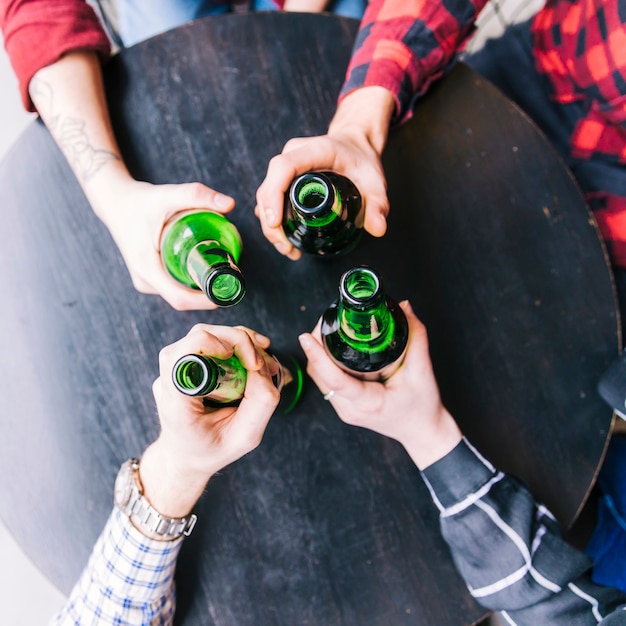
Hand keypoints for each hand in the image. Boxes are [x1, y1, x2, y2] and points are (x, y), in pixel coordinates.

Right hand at [92, 174, 235, 309]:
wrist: (116, 202)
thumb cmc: (141, 201)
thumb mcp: (168, 195)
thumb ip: (197, 195)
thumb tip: (230, 204)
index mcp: (145, 266)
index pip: (179, 298)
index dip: (205, 301)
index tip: (226, 293)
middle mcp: (144, 280)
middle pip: (182, 299)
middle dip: (208, 293)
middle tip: (231, 279)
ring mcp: (145, 282)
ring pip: (178, 294)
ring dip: (200, 289)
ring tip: (222, 275)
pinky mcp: (148, 279)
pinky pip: (173, 289)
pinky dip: (190, 285)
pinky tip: (206, 273)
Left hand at [140, 324, 279, 516]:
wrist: (185, 457)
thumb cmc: (211, 450)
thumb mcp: (245, 437)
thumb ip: (261, 404)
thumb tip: (264, 368)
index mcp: (176, 403)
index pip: (183, 354)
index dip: (215, 345)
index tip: (246, 363)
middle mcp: (168, 380)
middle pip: (199, 336)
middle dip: (237, 340)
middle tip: (261, 364)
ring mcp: (173, 369)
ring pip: (206, 333)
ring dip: (239, 341)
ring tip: (261, 363)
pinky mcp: (184, 363)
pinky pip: (208, 341)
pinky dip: (234, 344)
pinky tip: (251, 359)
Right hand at [255, 87, 394, 259]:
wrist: (356, 146)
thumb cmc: (361, 160)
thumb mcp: (375, 182)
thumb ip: (378, 205)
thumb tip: (378, 229)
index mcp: (315, 150)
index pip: (283, 168)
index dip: (274, 195)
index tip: (275, 222)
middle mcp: (295, 154)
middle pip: (269, 186)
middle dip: (271, 221)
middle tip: (285, 247)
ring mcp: (286, 163)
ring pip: (266, 193)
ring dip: (270, 223)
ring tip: (286, 248)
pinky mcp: (284, 176)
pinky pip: (271, 196)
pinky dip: (273, 217)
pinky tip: (284, 237)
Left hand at [298, 300, 462, 468]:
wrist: (423, 432)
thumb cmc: (423, 407)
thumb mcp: (423, 371)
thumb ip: (416, 337)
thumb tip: (404, 308)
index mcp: (368, 402)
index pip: (335, 379)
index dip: (317, 355)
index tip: (305, 336)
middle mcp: (350, 408)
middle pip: (320, 374)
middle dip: (316, 346)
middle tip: (326, 321)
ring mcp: (345, 409)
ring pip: (320, 378)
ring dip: (320, 354)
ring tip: (332, 330)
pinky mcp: (344, 406)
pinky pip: (327, 382)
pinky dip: (327, 363)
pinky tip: (338, 347)